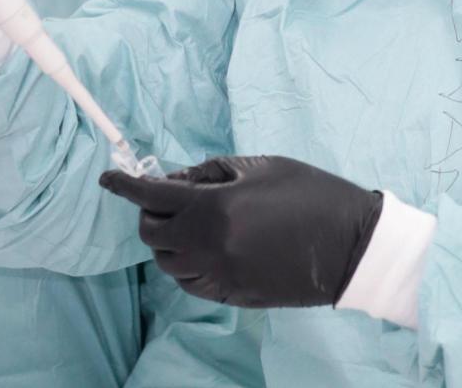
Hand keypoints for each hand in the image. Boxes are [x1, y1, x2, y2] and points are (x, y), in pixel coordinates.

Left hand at [100, 155, 382, 308]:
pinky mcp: (234, 295)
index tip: (109, 177)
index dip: (124, 184)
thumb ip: (212, 172)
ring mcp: (221, 276)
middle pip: (153, 235)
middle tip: (169, 197)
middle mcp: (210, 245)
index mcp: (215, 207)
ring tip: (190, 223)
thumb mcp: (262, 166)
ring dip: (168, 241)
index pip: (152, 196)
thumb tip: (176, 181)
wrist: (352, 244)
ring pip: (168, 264)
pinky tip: (204, 248)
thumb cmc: (311, 193)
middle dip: (151, 213)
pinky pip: (191, 284)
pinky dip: (186, 265)